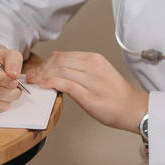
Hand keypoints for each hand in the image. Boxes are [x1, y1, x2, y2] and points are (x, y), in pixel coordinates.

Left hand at [28, 51, 147, 132]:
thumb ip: (80, 69)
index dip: (46, 62)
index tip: (38, 69)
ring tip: (33, 81)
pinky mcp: (88, 94)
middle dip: (41, 69)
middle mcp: (92, 66)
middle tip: (31, 76)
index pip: (63, 56)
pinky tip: (42, 85)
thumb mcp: (99, 73)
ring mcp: (90, 80)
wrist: (133, 108)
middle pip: (58, 62)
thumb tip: (58, 67)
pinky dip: (50, 83)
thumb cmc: (116, 94)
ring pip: (59, 71)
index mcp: (94, 59)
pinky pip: (64, 84)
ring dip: (42, 76)